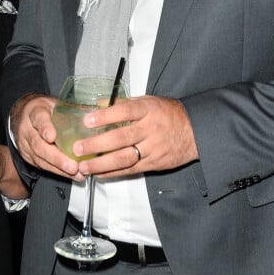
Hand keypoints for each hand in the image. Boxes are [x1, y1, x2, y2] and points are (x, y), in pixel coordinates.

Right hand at [10, 94, 82, 179]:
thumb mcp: (54, 102)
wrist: (23, 116)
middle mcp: (26, 129)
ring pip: (40, 158)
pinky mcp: (28, 157)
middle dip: (56, 157)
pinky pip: (42, 166)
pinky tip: (72, 175)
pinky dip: (58, 172)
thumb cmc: (45, 109)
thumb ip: (70, 107)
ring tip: (76, 173)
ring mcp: (25, 145)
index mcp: (34, 110)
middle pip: (38, 144)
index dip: (45, 128)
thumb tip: (97, 110)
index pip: (38, 118)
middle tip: (72, 166)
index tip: (52, 137)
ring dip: (59, 168)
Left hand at [74, 95, 198, 177]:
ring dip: (102, 164)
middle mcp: (150, 129)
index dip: (105, 116)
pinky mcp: (155, 164)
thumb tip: (98, 103)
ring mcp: (153, 148)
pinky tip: (99, 173)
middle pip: (121, 138)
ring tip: (84, 166)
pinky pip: (131, 170)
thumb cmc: (167, 113)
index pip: (124, 111)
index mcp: (147, 109)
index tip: (86, 120)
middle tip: (78, 148)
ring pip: (125, 158)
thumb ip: (123, 104)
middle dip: (97, 145)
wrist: (195, 131)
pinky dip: (114, 173)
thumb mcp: (148, 101)